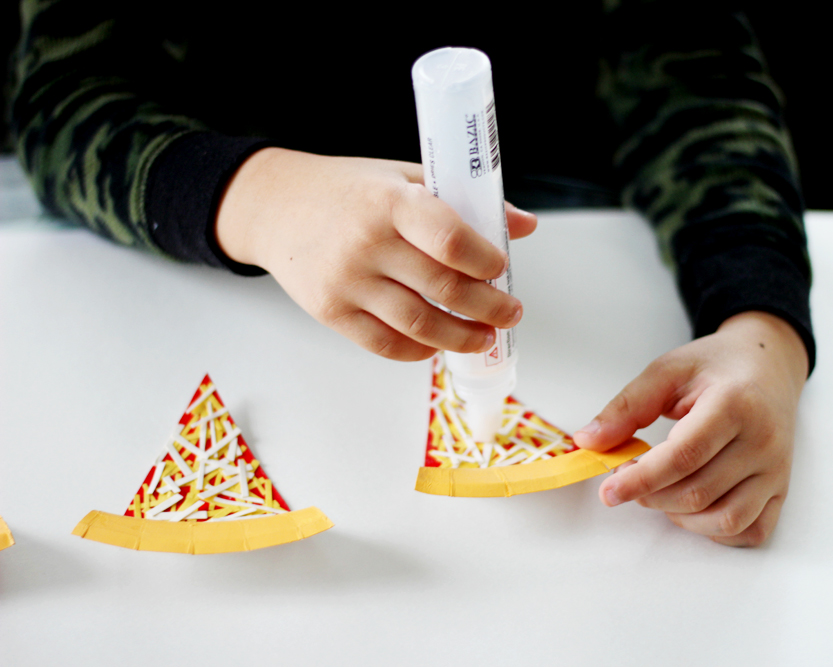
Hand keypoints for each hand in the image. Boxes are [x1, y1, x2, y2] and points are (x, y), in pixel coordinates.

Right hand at [216, 148, 536, 360]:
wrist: (273, 205)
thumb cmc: (347, 190)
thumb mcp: (401, 176)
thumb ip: (461, 200)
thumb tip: (524, 224)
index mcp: (391, 201)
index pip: (450, 239)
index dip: (486, 260)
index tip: (501, 267)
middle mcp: (368, 243)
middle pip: (443, 289)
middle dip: (489, 308)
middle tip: (511, 313)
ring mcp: (347, 281)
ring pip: (420, 325)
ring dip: (462, 337)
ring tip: (484, 337)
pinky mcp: (330, 311)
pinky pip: (385, 344)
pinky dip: (420, 350)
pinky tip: (439, 344)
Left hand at [573, 311, 808, 546]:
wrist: (768, 365)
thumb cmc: (716, 366)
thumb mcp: (667, 371)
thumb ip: (627, 407)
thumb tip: (589, 441)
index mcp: (735, 404)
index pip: (683, 456)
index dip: (641, 479)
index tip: (608, 491)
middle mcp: (763, 441)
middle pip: (698, 492)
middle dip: (651, 495)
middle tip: (629, 478)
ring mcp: (776, 470)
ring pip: (724, 519)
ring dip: (679, 516)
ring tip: (661, 490)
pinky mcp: (781, 490)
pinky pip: (750, 530)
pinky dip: (715, 531)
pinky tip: (693, 509)